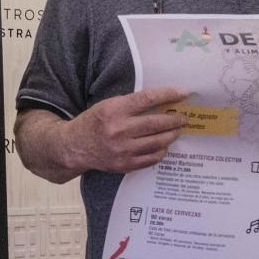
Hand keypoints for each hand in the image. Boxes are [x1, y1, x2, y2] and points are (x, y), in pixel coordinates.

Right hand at [66, 87, 188, 173]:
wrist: (75, 147)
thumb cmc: (94, 122)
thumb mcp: (108, 105)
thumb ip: (131, 104)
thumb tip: (162, 102)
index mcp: (114, 110)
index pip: (148, 99)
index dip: (168, 95)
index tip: (183, 93)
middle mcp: (119, 130)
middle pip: (157, 123)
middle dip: (175, 120)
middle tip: (184, 118)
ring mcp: (122, 150)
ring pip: (158, 142)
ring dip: (171, 135)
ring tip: (177, 131)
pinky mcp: (124, 165)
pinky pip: (151, 158)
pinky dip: (161, 151)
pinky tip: (163, 145)